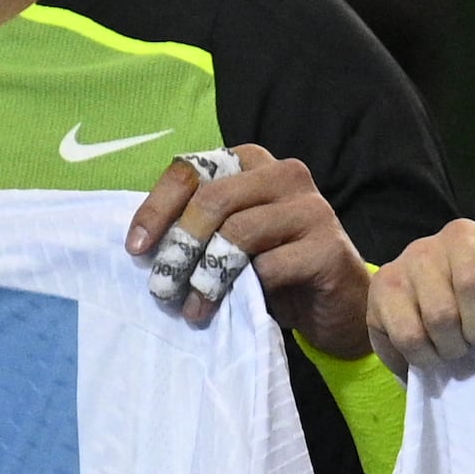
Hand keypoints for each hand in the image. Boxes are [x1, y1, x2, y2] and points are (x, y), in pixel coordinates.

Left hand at [123, 145, 374, 356]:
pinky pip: (269, 266)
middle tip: (162, 286)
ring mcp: (311, 208)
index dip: (157, 206)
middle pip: (214, 198)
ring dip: (206, 275)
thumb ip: (196, 227)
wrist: (338, 307)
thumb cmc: (275, 270)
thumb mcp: (230, 241)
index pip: (193, 169)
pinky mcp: (327, 247)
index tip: (135, 247)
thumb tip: (140, 244)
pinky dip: (241, 291)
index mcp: (253, 163)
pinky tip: (229, 310)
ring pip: (239, 231)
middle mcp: (285, 174)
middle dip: (180, 244)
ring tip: (192, 307)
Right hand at [368, 213, 474, 375]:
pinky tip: (429, 352)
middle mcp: (456, 234)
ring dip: (452, 348)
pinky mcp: (383, 283)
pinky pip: (409, 335)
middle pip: (473, 284)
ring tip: (454, 347)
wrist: (425, 303)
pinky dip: (424, 357)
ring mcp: (416, 255)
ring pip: (440, 315)